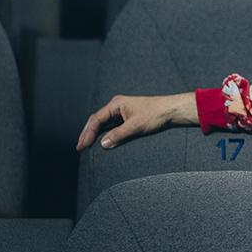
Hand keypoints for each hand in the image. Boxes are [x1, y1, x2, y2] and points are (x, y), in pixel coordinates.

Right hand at [75, 92, 196, 151]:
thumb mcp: (136, 127)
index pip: (97, 119)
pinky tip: (102, 142)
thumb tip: (103, 144)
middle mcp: (117, 107)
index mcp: (116, 104)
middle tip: (79, 148)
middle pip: (97, 121)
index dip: (88, 133)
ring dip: (95, 134)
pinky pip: (112, 127)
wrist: (172, 111)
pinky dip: (105, 134)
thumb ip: (119, 135)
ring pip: (104, 124)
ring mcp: (122, 112)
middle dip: (87, 134)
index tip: (82, 146)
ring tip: (86, 146)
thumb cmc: (156, 114)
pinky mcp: (127, 118)